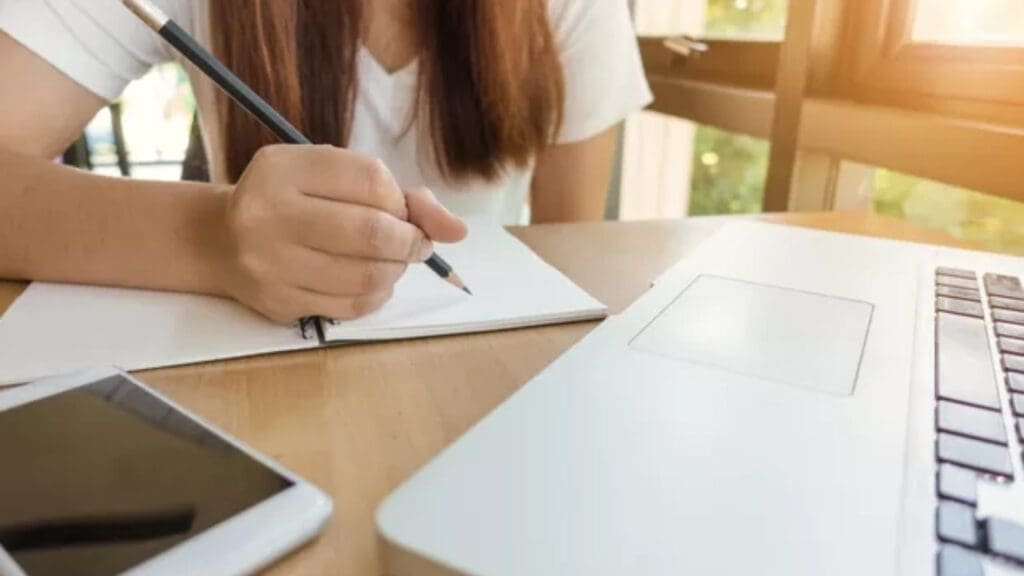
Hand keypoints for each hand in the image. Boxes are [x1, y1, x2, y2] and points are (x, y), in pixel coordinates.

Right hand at [216, 145, 466, 323]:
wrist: (221, 241)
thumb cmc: (292, 201)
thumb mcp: (331, 176)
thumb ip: (398, 194)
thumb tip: (456, 230)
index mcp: (284, 168)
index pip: (372, 179)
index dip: (401, 200)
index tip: (401, 211)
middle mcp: (269, 213)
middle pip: (373, 232)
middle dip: (410, 241)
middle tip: (414, 244)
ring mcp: (270, 262)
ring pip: (367, 274)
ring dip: (396, 270)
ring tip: (391, 261)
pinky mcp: (278, 301)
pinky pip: (351, 305)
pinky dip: (376, 294)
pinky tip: (370, 281)